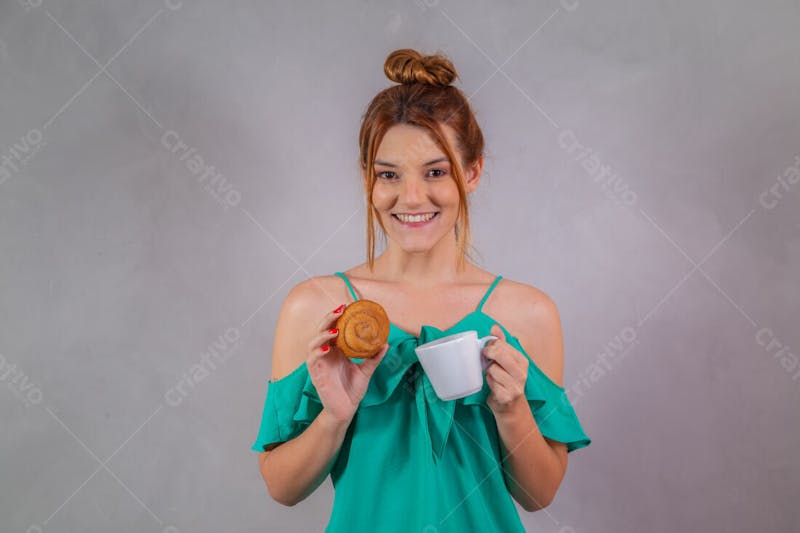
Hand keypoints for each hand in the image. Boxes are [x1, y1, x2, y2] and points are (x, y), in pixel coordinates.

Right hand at [306, 303, 388, 423]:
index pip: (333, 328)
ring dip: (323, 334)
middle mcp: (326, 353)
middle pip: (322, 330)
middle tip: (340, 310)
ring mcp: (319, 362)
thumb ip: (374, 357)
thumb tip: (386, 344)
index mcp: (336, 350)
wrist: (345, 409)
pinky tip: (327, 349)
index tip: (347, 307)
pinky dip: (317, 352)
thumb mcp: (366, 370)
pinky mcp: (315, 373)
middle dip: (329, 318)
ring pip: (314, 342)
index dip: (338, 317)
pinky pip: (312, 359)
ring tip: (334, 331)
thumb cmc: (352, 390)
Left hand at [483, 324, 528, 415]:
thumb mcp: (506, 361)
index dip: (491, 345)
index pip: (502, 345)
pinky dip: (489, 383)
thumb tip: (495, 327)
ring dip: (488, 372)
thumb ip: (501, 343)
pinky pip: (490, 382)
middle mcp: (521, 373)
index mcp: (522, 361)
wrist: (511, 407)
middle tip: (486, 359)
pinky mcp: (506, 396)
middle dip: (488, 355)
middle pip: (499, 354)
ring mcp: (515, 386)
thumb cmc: (506, 380)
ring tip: (493, 376)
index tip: (488, 350)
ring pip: (492, 369)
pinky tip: (494, 385)